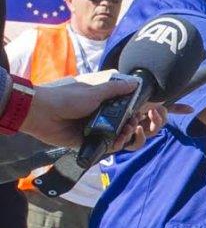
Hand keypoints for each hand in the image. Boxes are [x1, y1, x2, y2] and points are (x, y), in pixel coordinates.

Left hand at [21, 72, 137, 147]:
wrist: (42, 114)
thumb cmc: (67, 98)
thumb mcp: (95, 92)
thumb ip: (116, 89)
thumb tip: (136, 82)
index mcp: (101, 100)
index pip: (122, 105)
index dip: (133, 109)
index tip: (140, 112)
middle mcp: (98, 114)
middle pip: (120, 121)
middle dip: (130, 124)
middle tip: (132, 124)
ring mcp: (93, 128)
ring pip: (114, 134)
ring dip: (123, 135)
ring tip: (125, 133)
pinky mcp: (86, 141)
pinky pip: (103, 145)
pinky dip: (112, 145)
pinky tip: (117, 143)